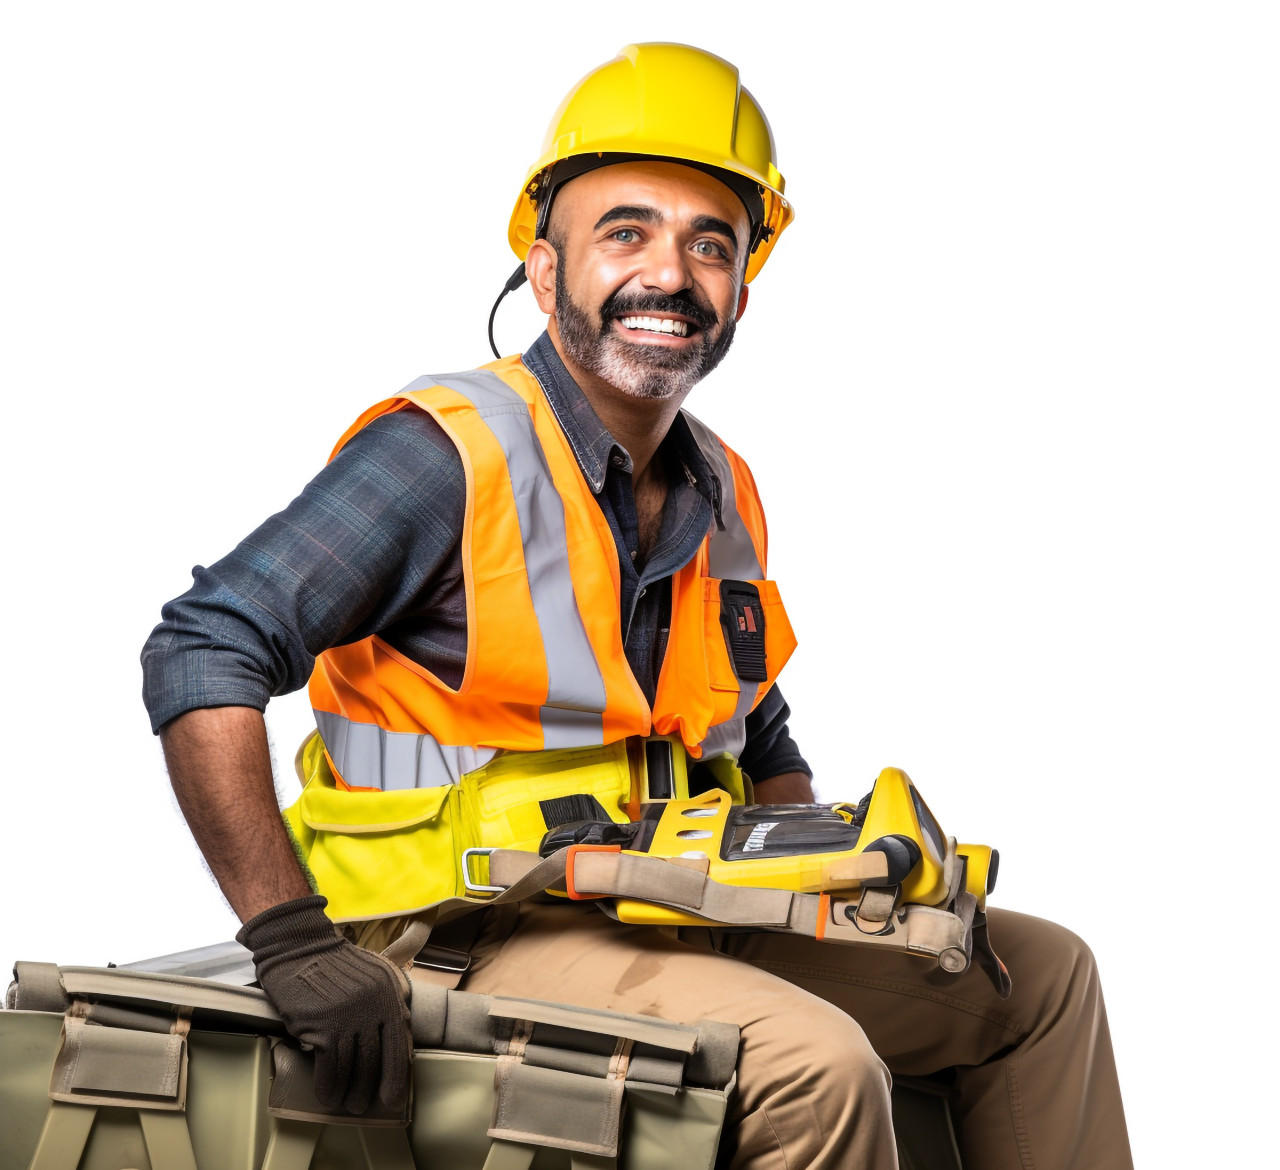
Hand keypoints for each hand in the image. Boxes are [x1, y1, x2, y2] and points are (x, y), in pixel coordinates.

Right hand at [236, 894, 411, 1113]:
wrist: (299, 947)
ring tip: (343, 1104)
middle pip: (377, 1061)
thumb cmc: (333, 966)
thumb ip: (384, 1005)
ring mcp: (351, 1016)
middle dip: (369, 1090)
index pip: (400, 1045)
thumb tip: (388, 1045)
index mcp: (390, 995)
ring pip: (354, 1068)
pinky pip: (331, 1067)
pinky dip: (329, 1086)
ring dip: (348, 1093)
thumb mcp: (373, 978)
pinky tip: (327, 1094)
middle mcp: (375, 1007)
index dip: (396, 1076)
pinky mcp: (325, 1025)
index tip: (392, 1097)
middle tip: (361, 1106)